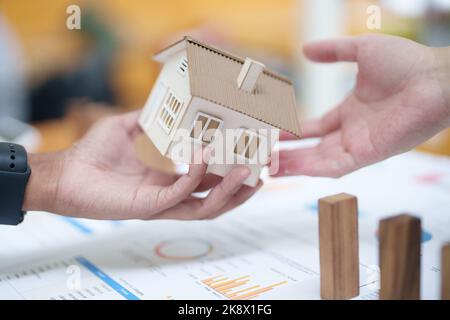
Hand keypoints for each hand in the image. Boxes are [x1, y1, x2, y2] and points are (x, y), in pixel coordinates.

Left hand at [24, 111, 261, 219]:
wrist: (67, 172)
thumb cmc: (96, 152)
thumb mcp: (131, 126)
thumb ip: (155, 116)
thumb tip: (174, 100)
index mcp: (172, 175)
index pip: (212, 176)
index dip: (235, 167)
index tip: (254, 152)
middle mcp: (173, 192)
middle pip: (217, 196)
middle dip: (243, 186)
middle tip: (263, 170)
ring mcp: (164, 202)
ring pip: (207, 205)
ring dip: (229, 189)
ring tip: (247, 171)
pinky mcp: (150, 206)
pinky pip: (180, 194)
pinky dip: (195, 176)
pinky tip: (202, 154)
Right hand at [274, 34, 449, 177]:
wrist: (435, 78)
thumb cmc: (407, 62)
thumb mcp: (361, 50)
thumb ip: (333, 51)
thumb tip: (306, 49)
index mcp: (350, 112)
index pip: (313, 128)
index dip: (292, 133)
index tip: (270, 133)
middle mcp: (352, 132)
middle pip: (312, 149)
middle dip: (287, 154)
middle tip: (262, 157)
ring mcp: (358, 146)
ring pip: (318, 162)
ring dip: (293, 166)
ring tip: (267, 167)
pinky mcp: (366, 155)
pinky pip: (334, 167)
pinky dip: (312, 170)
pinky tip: (290, 169)